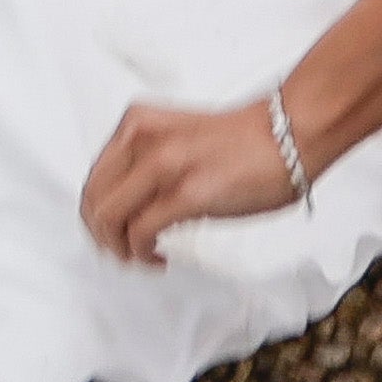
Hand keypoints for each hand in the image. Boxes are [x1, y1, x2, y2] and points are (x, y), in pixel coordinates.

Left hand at [80, 92, 303, 265]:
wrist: (289, 135)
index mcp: (136, 124)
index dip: (96, 215)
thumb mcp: (178, 140)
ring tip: (141, 257)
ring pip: (107, 218)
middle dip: (102, 237)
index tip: (114, 233)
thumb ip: (147, 161)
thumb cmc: (245, 142)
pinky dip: (141, 254)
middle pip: (92, 200)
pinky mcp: (185, 193)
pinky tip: (159, 258)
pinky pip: (139, 233)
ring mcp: (161, 165)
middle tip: (122, 253)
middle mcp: (141, 139)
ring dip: (119, 249)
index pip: (93, 178)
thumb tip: (130, 202)